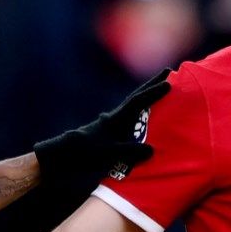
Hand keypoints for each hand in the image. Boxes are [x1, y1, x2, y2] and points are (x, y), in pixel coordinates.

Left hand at [35, 68, 174, 180]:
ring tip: (162, 90)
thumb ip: (128, 151)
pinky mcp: (111, 135)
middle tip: (168, 71)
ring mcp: (112, 125)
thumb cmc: (81, 156)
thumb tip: (152, 150)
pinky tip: (148, 120)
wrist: (60, 159)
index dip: (154, 93)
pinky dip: (143, 115)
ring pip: (134, 107)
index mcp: (115, 120)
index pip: (138, 102)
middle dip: (152, 85)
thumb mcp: (105, 154)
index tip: (170, 82)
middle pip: (137, 97)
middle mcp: (114, 118)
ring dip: (148, 97)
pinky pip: (132, 121)